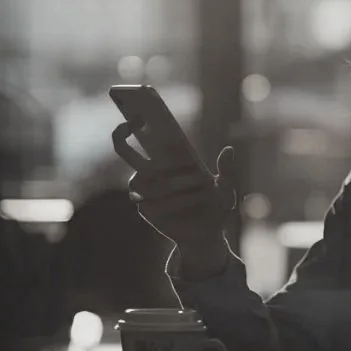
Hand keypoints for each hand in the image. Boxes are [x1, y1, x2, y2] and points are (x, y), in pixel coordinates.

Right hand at [111, 122, 235, 275]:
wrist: (207, 236)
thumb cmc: (216, 208)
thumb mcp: (225, 189)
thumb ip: (226, 171)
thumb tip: (229, 149)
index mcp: (173, 160)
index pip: (150, 137)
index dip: (138, 123)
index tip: (140, 114)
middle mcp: (155, 171)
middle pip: (125, 150)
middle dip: (121, 136)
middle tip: (131, 126)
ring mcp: (147, 189)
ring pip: (147, 179)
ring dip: (174, 183)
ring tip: (200, 187)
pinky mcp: (145, 208)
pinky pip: (147, 200)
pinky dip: (168, 202)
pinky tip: (181, 206)